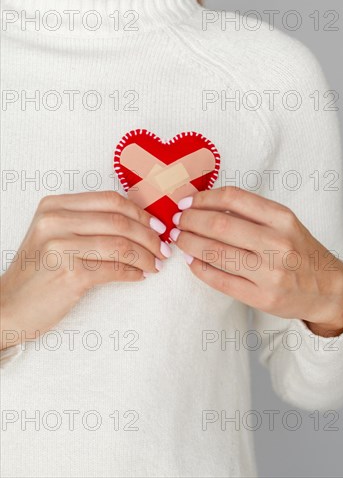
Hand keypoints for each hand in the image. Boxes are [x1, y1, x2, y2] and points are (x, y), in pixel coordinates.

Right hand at [0, 191, 169, 349]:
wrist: (8, 306)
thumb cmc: (38, 271)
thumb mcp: (54, 234)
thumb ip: (88, 222)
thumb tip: (140, 222)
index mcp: (54, 205)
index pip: (110, 200)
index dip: (140, 213)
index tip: (157, 226)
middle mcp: (55, 221)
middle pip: (120, 221)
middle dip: (150, 235)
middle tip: (164, 248)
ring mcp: (61, 247)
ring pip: (122, 245)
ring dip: (146, 257)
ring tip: (155, 265)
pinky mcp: (69, 274)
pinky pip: (115, 269)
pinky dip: (134, 273)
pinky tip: (140, 276)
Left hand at [170, 187, 342, 336]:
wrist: (328, 288)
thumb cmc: (300, 251)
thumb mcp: (285, 223)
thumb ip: (251, 212)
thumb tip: (205, 204)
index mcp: (283, 218)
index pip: (233, 198)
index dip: (204, 198)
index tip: (189, 201)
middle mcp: (278, 243)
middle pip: (220, 225)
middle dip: (190, 220)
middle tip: (178, 221)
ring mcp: (270, 273)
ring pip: (216, 252)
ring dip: (189, 243)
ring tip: (180, 239)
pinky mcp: (262, 298)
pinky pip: (220, 280)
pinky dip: (199, 268)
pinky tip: (191, 261)